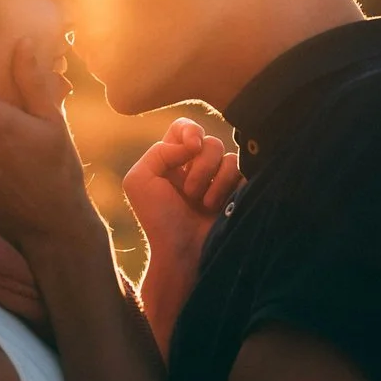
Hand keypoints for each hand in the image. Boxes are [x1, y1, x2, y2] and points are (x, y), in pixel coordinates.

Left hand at [123, 118, 238, 287]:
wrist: (184, 252)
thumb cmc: (158, 220)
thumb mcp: (139, 180)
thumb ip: (159, 151)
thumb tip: (193, 144)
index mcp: (170, 161)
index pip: (184, 128)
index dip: (190, 131)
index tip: (191, 147)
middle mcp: (194, 167)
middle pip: (208, 141)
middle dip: (200, 165)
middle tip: (189, 193)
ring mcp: (217, 179)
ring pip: (226, 154)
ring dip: (213, 179)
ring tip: (203, 204)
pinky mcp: (236, 191)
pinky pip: (241, 170)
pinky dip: (227, 186)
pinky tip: (219, 206)